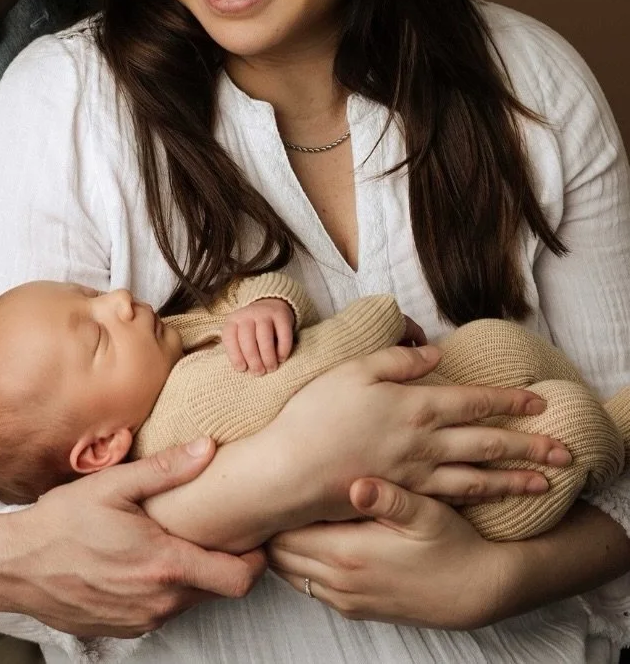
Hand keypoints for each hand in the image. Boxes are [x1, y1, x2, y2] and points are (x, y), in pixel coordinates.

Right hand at [0, 438, 264, 636]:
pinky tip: (140, 560)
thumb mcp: (113, 485)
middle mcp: (159, 601)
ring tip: (171, 539)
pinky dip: (161, 588)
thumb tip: (208, 448)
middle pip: (214, 590)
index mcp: (164, 565)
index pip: (237, 579)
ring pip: (187, 601)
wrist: (15, 567)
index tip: (253, 539)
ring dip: (188, 575)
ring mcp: (141, 620)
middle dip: (219, 562)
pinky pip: (160, 610)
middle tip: (210, 528)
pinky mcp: (123, 630)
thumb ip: (166, 469)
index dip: (255, 562)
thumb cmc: (61, 523)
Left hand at [222, 297, 295, 372]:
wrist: (271, 304)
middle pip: (247, 339)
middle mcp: (247, 314)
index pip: (229, 338)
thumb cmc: (253, 328)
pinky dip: (283, 349)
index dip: (235, 355)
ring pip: (264, 337)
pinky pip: (283, 334)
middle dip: (253, 359)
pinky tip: (281, 358)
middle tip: (259, 372)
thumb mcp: (240, 333)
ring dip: (267, 357)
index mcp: (233, 320)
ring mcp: (265, 313)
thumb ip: (239, 348)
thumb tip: (243, 369)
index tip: (242, 369)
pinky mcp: (281, 315)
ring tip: (271, 368)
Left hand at [267, 478, 512, 628]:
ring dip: (286, 546)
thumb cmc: (452, 544)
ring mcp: (346, 599)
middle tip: (274, 493)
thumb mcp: (426, 512)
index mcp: (349, 554)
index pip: (283, 534)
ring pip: (291, 573)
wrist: (477, 591)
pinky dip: (302, 565)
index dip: (274, 509)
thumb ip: (389, 498)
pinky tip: (314, 537)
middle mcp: (340, 582)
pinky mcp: (356, 608)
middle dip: (272, 527)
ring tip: (291, 512)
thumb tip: (357, 485)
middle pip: (279, 555)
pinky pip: (311, 587)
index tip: (273, 482)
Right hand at [270, 344, 569, 520]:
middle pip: (488, 443)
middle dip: (529, 445)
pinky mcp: (404, 496)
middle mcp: (424, 443)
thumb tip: (435, 355)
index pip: (473, 401)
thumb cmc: (315, 414)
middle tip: (563, 451)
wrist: (291, 470)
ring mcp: (416, 475)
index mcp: (414, 406)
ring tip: (544, 483)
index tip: (537, 400)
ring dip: (515, 479)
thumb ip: (397, 360)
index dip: (507, 400)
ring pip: (478, 477)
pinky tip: (492, 499)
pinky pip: (453, 498)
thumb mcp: (353, 370)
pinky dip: (481, 498)